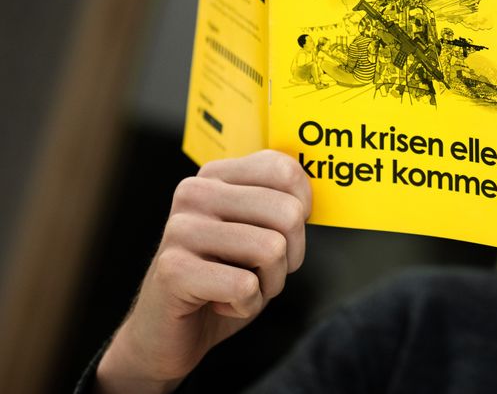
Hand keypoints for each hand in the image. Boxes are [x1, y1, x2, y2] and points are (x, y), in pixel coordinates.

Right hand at [95, 150, 311, 393]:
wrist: (168, 332)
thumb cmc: (224, 277)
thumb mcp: (259, 232)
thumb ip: (282, 203)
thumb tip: (320, 186)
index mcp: (217, 175)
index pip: (285, 170)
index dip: (303, 209)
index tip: (285, 233)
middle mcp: (195, 193)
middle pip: (288, 212)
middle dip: (291, 255)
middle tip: (262, 270)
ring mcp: (180, 229)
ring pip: (272, 249)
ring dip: (269, 283)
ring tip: (240, 287)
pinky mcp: (173, 269)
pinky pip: (246, 286)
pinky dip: (246, 305)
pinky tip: (220, 304)